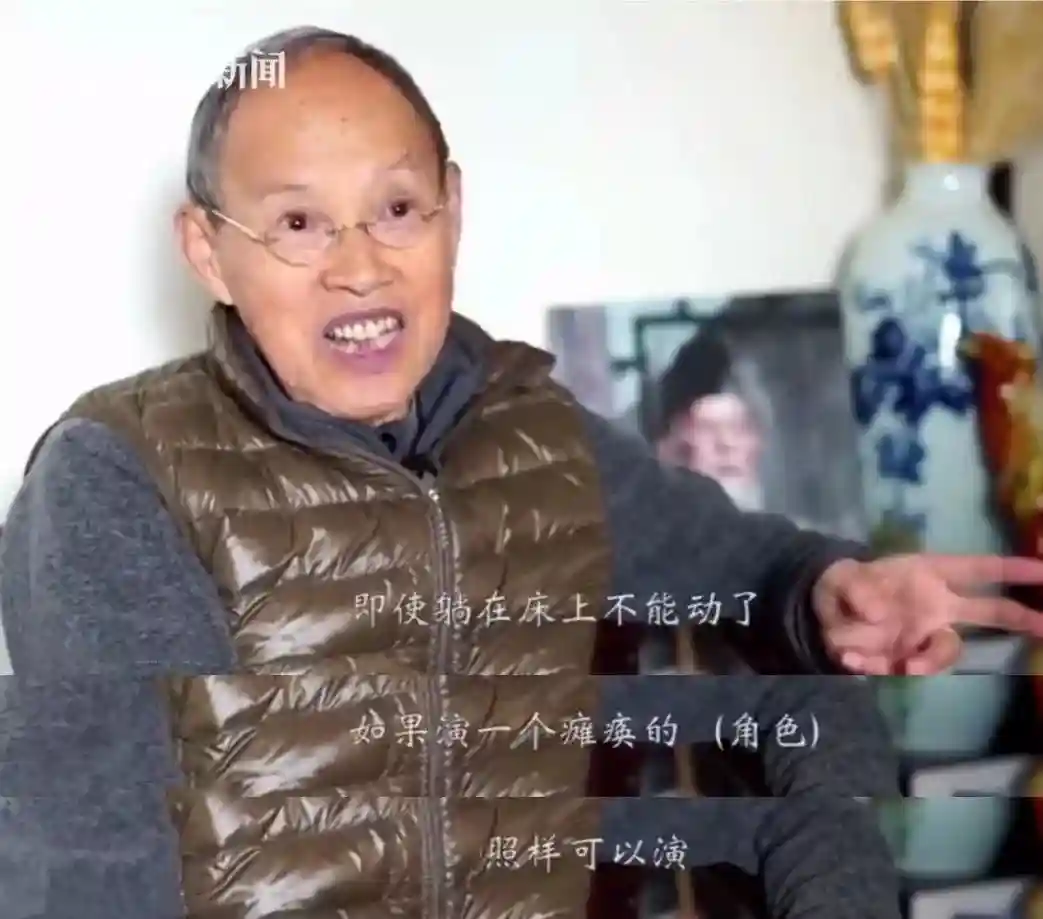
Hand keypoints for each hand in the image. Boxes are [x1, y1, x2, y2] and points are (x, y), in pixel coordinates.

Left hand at [811, 554, 1042, 674]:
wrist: (822, 613)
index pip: (979, 570)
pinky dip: (877, 667)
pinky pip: (904, 669)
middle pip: (988, 612)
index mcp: (929, 574)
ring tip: (904, 667)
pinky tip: (851, 660)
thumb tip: (877, 613)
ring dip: (930, 661)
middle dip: (1022, 618)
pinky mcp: (905, 658)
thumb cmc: (843, 585)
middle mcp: (936, 605)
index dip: (1014, 570)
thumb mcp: (840, 580)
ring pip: (947, 651)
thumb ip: (855, 590)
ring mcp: (924, 634)